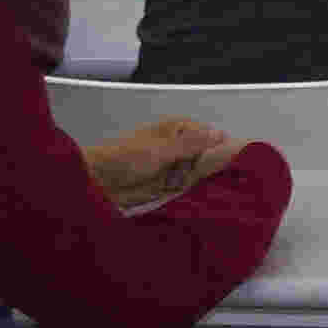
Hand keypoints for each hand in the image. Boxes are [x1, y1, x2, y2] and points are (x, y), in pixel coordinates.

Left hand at [84, 120, 240, 208]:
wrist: (94, 183)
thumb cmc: (124, 158)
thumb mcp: (162, 148)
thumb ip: (193, 143)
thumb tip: (221, 135)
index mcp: (178, 129)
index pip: (212, 135)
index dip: (223, 148)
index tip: (233, 161)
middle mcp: (179, 147)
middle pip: (208, 156)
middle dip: (214, 167)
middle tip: (224, 180)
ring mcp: (173, 167)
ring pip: (200, 174)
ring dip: (204, 182)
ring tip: (212, 192)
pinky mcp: (166, 186)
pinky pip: (187, 189)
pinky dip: (193, 193)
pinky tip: (200, 198)